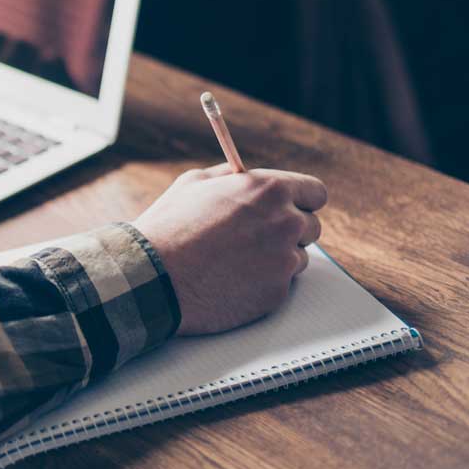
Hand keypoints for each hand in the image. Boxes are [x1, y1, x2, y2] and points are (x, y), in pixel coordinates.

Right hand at [133, 164, 327, 334]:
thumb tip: (243, 177)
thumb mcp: (194, 183)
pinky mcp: (277, 291)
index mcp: (269, 190)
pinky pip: (281, 283)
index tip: (292, 207)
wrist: (153, 274)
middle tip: (258, 236)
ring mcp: (284, 260)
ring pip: (298, 257)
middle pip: (311, 226)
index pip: (315, 192)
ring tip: (236, 259)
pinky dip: (263, 282)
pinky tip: (232, 278)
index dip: (302, 200)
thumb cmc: (169, 226)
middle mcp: (285, 222)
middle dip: (289, 230)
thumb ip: (231, 177)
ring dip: (276, 257)